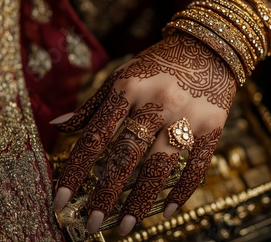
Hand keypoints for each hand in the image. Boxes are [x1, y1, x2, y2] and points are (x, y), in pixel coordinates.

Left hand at [51, 33, 235, 235]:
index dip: (76, 170)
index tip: (60, 200)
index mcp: (129, 88)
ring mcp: (187, 116)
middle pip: (127, 155)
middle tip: (92, 224)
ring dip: (141, 200)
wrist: (210, 47)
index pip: (96, 136)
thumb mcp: (123, 75)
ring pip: (161, 166)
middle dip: (107, 193)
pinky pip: (197, 165)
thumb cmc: (159, 64)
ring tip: (125, 227)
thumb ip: (93, 104)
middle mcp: (158, 103)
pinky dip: (182, 190)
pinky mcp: (213, 127)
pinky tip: (168, 211)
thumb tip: (57, 126)